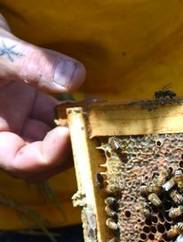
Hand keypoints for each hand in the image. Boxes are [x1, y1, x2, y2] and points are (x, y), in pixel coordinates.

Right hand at [0, 14, 84, 181]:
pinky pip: (59, 119)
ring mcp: (21, 120)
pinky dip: (77, 114)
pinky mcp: (35, 106)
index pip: (18, 161)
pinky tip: (94, 103)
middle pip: (43, 159)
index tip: (68, 135)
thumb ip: (28, 63)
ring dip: (79, 132)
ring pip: (56, 141)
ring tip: (96, 115)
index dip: (46, 157)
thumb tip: (73, 78)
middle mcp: (6, 131)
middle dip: (70, 149)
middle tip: (90, 129)